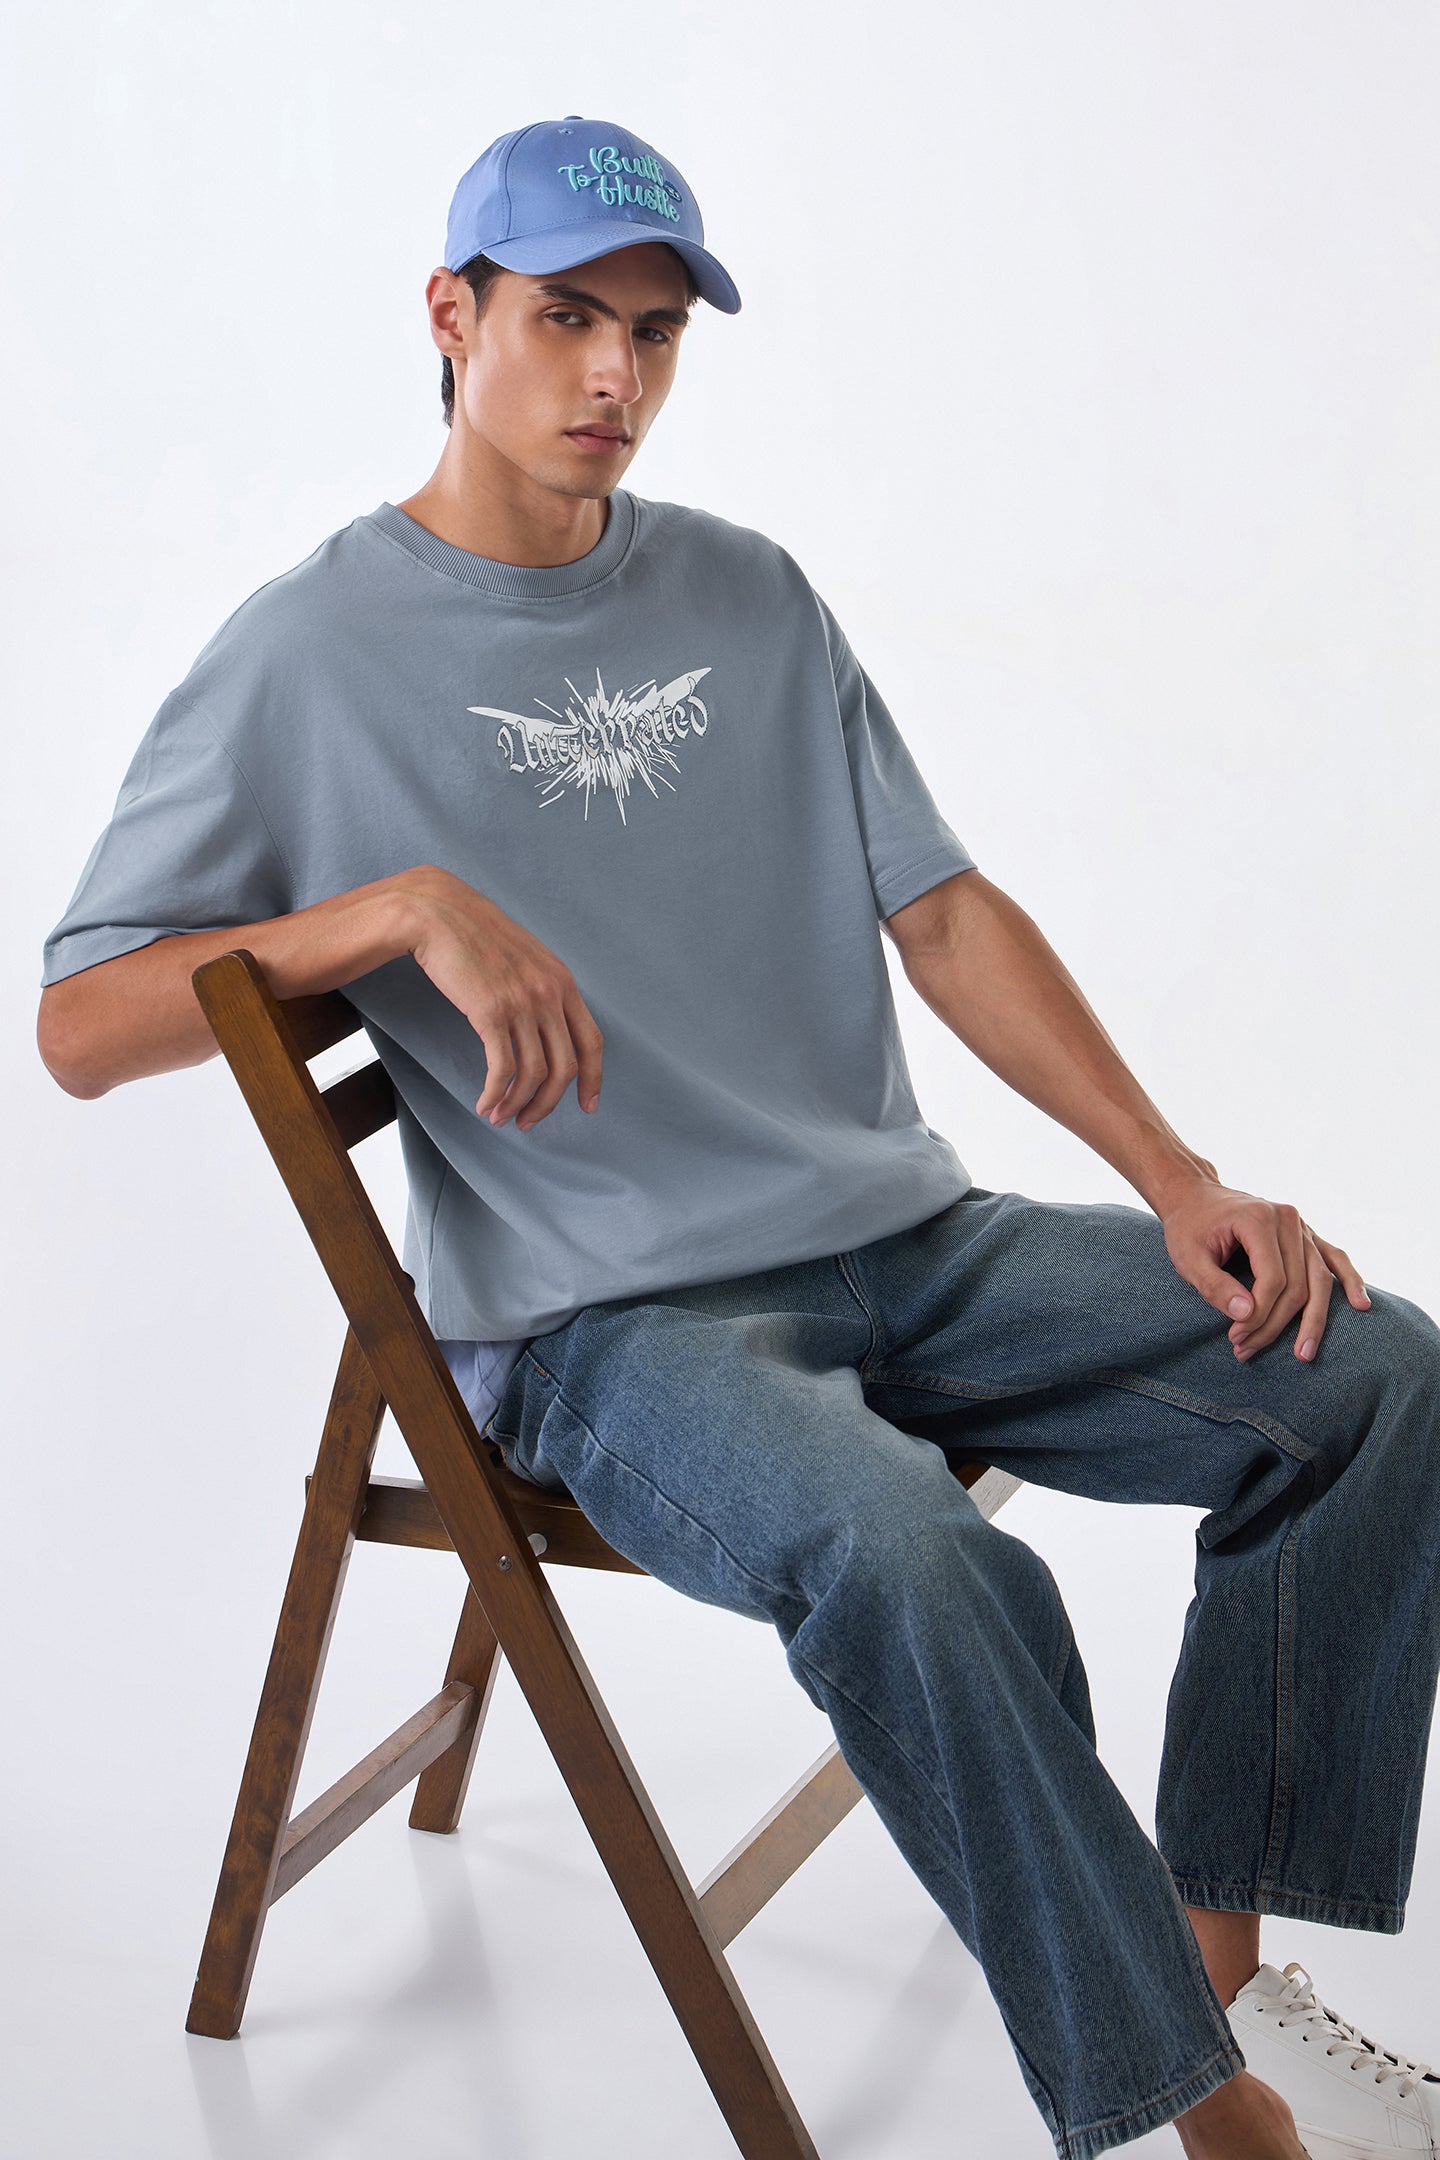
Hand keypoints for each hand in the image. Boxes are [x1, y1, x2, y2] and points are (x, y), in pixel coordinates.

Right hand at [398, 867, 602, 1131]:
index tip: (588, 1105)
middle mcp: (550, 993)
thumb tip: (546, 1029)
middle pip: (565, 1067)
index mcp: (562, 981)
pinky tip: (484, 1103)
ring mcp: (522, 1003)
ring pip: (534, 1074)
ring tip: (500, 1117)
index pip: (592, 1041)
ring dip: (518, 1104)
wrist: (438, 913)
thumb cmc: (475, 936)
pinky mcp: (490, 1012)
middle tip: (529, 1121)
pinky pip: (502, 1068)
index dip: (593, 1078)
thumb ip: (542, 988)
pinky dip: (494, 1094)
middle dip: (548, 1103)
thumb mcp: (525, 958)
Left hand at [1159, 1179, 1370, 1361]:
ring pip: (1319, 1280)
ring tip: (1304, 1353)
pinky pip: (1334, 1258)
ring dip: (1311, 1320)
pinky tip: (1360, 1304)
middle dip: (1275, 1324)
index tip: (1235, 1337)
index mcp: (1259, 1218)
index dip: (1258, 1314)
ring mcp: (1302, 1225)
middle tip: (1246, 1350)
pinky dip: (1349, 1281)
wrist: (1195, 1196)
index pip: (1273, 1279)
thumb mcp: (1188, 1257)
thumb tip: (1246, 1315)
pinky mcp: (1307, 1234)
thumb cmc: (1189, 1227)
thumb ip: (1214, 1286)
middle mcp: (1287, 1219)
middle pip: (1297, 1285)